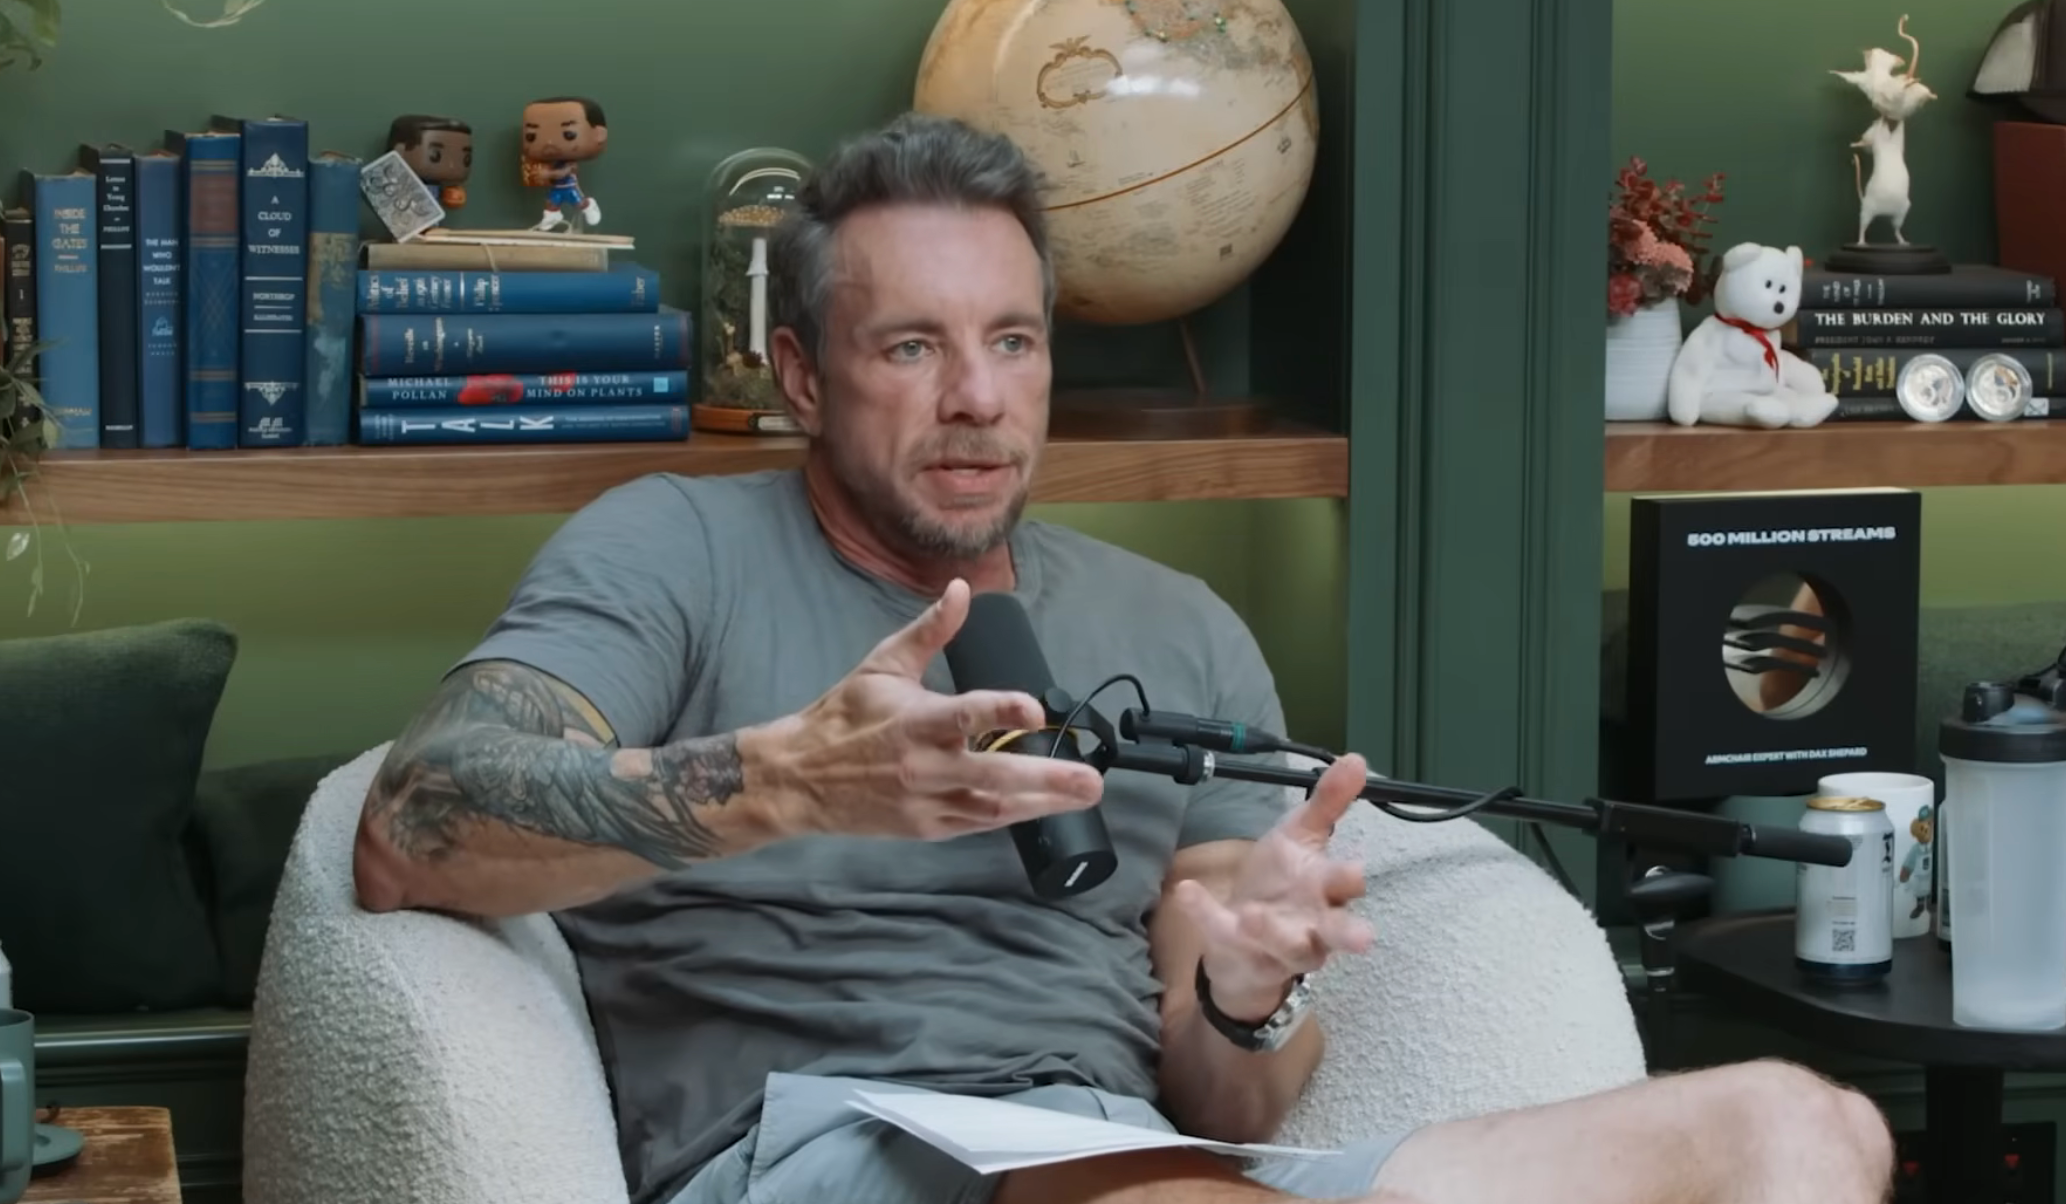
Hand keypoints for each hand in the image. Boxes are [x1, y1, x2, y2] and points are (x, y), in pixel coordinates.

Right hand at [753, 578, 1105, 841]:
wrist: (799, 778)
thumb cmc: (844, 716)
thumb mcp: (883, 664)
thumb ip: (930, 631)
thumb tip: (961, 589)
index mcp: (914, 721)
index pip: (964, 715)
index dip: (1002, 712)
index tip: (1036, 710)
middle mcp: (924, 766)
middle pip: (993, 777)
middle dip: (1047, 779)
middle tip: (1092, 779)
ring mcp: (926, 802)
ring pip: (992, 808)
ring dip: (1041, 802)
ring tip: (1083, 795)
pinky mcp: (926, 827)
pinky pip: (977, 824)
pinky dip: (1011, 815)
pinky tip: (1043, 806)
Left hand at [1173, 754, 1376, 1020]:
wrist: (1242, 933)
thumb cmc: (1282, 883)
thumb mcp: (1299, 834)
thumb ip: (1327, 801)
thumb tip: (1356, 759)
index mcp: (1326, 891)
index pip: (1346, 886)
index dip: (1349, 880)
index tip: (1353, 867)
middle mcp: (1312, 924)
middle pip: (1337, 933)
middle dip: (1347, 933)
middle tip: (1359, 937)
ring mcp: (1277, 945)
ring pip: (1286, 946)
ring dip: (1270, 930)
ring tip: (1251, 914)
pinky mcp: (1239, 952)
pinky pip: (1223, 935)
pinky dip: (1205, 914)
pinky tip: (1187, 891)